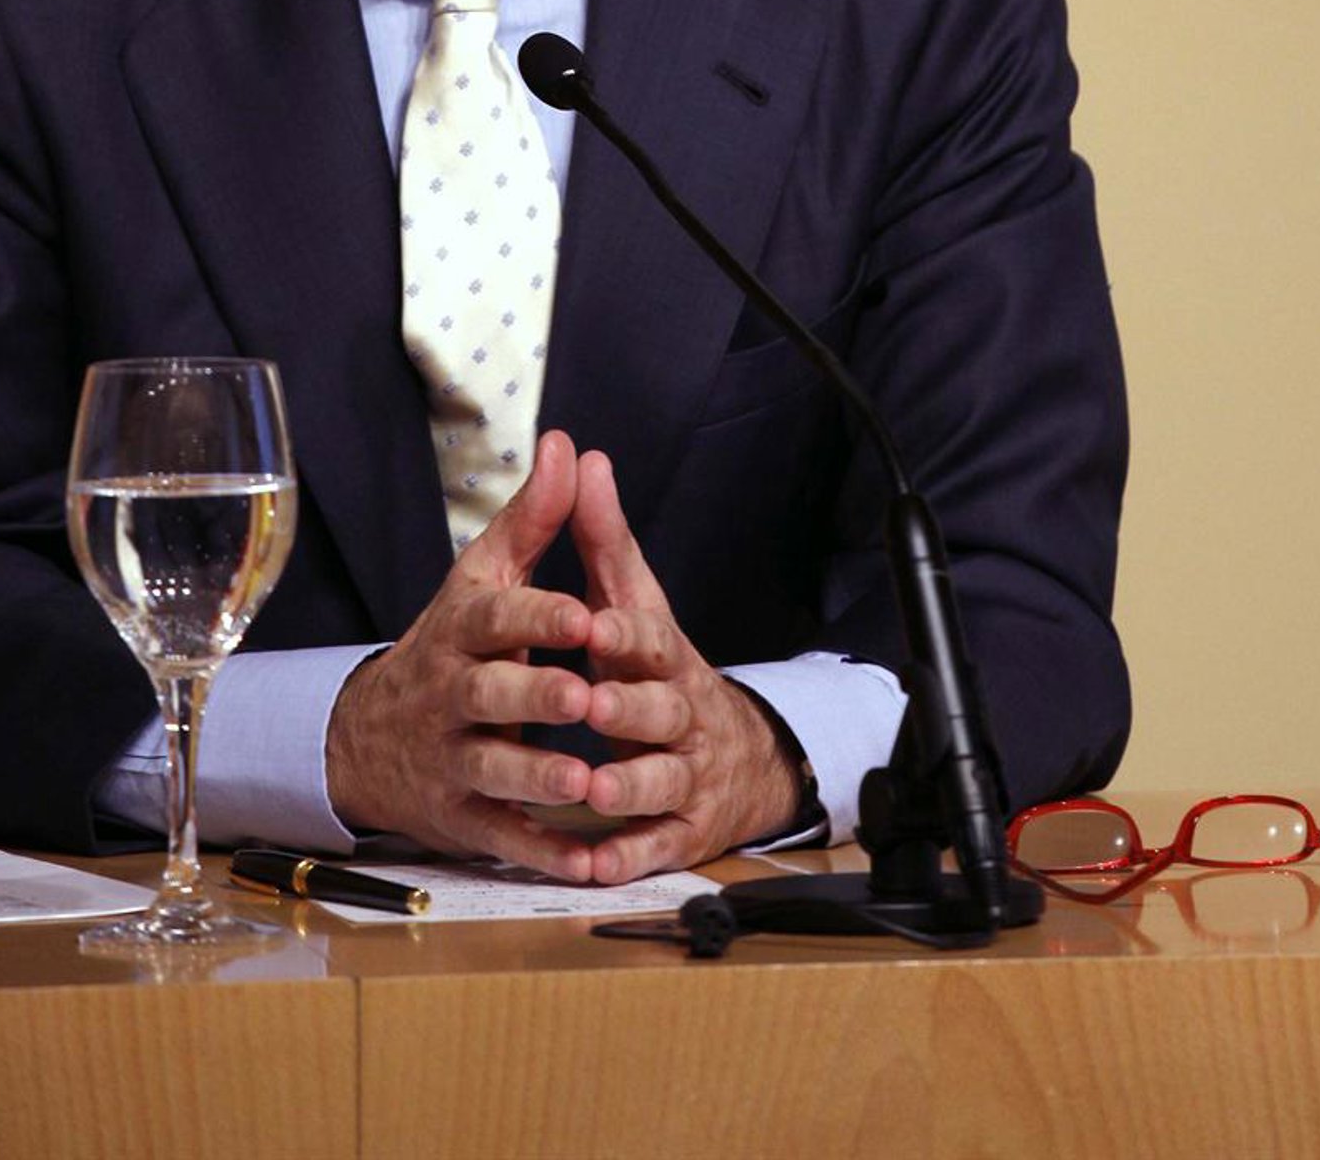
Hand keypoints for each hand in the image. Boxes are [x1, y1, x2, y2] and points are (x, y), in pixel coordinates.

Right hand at [324, 431, 602, 879]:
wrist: (368, 735)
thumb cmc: (452, 642)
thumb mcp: (483, 576)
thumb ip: (533, 517)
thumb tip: (566, 443)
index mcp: (461, 630)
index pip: (496, 620)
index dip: (537, 620)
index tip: (583, 615)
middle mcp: (451, 695)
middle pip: (491, 697)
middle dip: (537, 699)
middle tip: (587, 700)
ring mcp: (451, 759)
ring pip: (493, 770)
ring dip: (539, 779)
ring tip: (586, 782)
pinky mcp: (459, 816)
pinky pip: (501, 838)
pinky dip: (542, 853)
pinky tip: (586, 860)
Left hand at [571, 446, 803, 883]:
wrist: (737, 755)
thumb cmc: (661, 669)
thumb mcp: (638, 601)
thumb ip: (604, 537)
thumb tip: (583, 456)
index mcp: (664, 657)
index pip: (650, 638)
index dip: (624, 633)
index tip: (593, 624)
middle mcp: (681, 715)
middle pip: (661, 711)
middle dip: (627, 709)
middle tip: (588, 705)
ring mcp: (686, 776)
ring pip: (661, 783)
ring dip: (627, 787)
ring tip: (591, 789)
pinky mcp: (683, 830)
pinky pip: (657, 847)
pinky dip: (628, 857)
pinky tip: (596, 864)